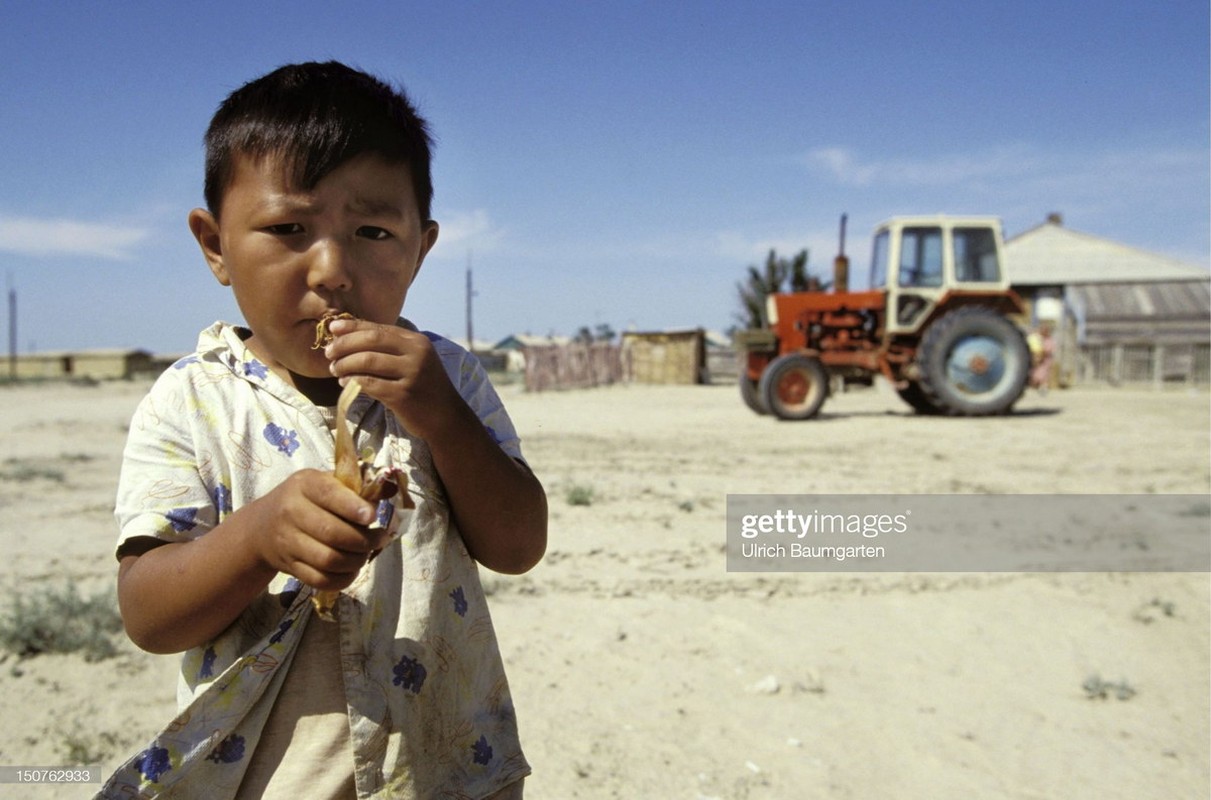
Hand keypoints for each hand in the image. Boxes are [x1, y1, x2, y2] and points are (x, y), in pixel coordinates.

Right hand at [245, 468, 386, 590]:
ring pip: (328, 559)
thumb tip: (390, 491)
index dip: (352, 507)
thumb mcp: (324, 482)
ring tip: (367, 553)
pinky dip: (342, 578)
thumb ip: (355, 486)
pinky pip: (320, 580)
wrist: (262, 526)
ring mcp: (287, 542)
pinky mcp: (289, 566)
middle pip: (332, 532)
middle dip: (363, 539)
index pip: (329, 495)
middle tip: (379, 538)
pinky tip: (353, 569)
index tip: (372, 516)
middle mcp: (291, 512)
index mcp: (304, 485)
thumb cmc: (305, 499)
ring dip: (356, 560)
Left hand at [323, 318, 463, 439]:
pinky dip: (351, 381)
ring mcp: (411, 374)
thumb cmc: (424, 388)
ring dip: (345, 364)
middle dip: (344, 344)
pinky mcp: (403, 395)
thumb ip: (389, 348)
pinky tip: (343, 382)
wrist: (446, 418)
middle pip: (371, 341)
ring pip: (367, 361)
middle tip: (328, 353)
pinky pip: (369, 383)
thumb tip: (349, 335)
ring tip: (335, 369)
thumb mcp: (414, 361)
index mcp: (417, 341)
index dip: (353, 326)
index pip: (379, 328)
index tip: (333, 327)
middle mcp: (416, 354)